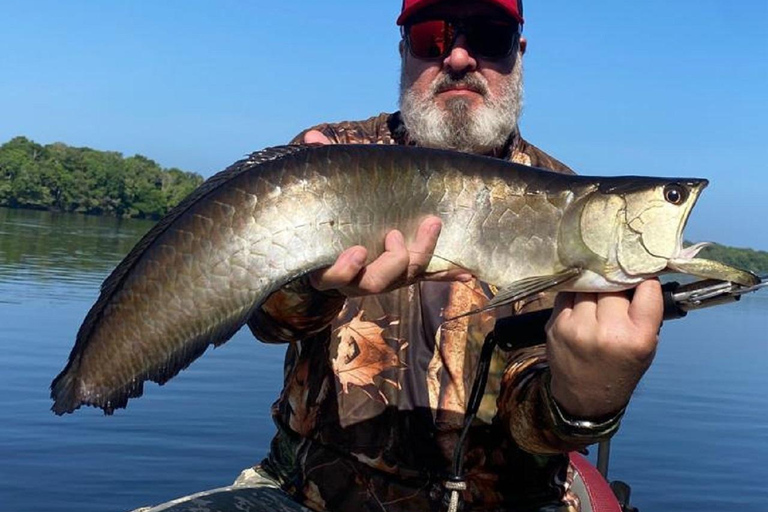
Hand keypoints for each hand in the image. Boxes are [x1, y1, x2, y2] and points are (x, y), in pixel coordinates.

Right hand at [302, 130, 471, 295]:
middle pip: (376, 282)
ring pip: (405, 277)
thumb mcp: (327, 194)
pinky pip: (428, 277)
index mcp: (329, 264)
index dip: (344, 269)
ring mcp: (385, 278)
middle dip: (392, 261)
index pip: (334, 277)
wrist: (348, 239)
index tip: (358, 250)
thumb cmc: (334, 214)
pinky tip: (466, 270)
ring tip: (431, 225)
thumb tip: (312, 136)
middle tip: (397, 235)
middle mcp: (357, 279)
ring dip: (421, 252)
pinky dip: (447, 273)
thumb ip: (321, 168)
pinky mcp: (407, 274)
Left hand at [545, 279, 663, 417]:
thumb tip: (637, 273)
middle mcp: (607, 332)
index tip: (642, 275)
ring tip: (599, 294)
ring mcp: (577, 327)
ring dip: (594, 285)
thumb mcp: (647, 346)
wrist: (586, 396)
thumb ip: (645, 312)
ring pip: (588, 285)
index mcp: (637, 338)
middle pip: (613, 284)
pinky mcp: (556, 324)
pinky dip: (576, 293)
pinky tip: (582, 301)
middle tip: (617, 284)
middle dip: (616, 281)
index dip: (644, 278)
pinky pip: (567, 293)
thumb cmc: (621, 367)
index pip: (646, 289)